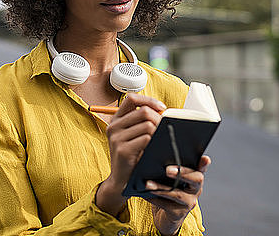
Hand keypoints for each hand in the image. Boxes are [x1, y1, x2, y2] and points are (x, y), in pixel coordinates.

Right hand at [95, 94, 165, 216]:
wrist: (122, 180)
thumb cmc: (133, 156)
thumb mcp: (135, 134)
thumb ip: (143, 120)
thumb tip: (163, 109)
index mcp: (116, 119)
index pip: (132, 98)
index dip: (148, 100)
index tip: (162, 107)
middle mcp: (114, 126)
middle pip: (143, 111)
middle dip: (158, 118)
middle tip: (164, 129)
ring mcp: (116, 138)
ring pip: (147, 125)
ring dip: (158, 132)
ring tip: (159, 141)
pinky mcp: (122, 150)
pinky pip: (146, 138)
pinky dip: (154, 143)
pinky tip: (154, 149)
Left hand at [145, 155, 210, 235]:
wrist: (166, 215)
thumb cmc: (168, 191)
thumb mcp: (171, 178)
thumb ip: (170, 167)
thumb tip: (153, 154)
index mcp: (194, 177)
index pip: (202, 168)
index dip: (204, 164)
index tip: (205, 158)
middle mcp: (195, 189)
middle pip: (196, 179)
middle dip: (182, 173)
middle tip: (167, 170)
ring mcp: (189, 202)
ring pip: (178, 194)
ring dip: (162, 188)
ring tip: (148, 184)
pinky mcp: (179, 213)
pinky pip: (167, 205)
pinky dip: (155, 199)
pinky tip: (145, 195)